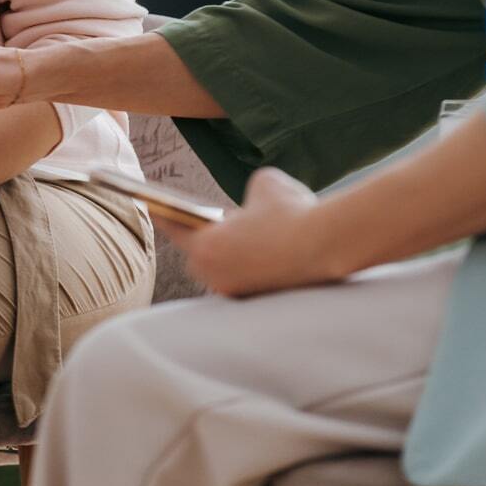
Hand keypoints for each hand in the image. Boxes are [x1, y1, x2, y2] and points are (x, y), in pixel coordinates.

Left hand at [169, 168, 343, 297]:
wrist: (330, 245)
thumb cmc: (292, 211)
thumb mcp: (265, 183)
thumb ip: (250, 192)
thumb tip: (256, 200)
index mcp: (204, 246)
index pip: (174, 227)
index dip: (165, 214)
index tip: (155, 206)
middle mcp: (215, 276)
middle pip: (199, 253)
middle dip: (205, 238)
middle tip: (210, 221)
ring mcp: (237, 292)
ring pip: (223, 269)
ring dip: (229, 255)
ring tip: (237, 239)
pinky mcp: (260, 302)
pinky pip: (246, 280)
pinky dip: (251, 268)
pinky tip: (263, 255)